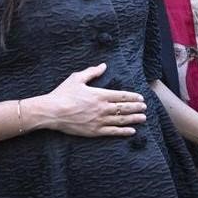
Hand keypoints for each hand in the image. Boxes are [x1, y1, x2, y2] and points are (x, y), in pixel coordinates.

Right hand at [29, 63, 146, 136]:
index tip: (140, 98)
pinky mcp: (94, 131)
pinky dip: (123, 131)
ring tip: (143, 118)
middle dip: (136, 107)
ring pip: (121, 120)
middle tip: (145, 108)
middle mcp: (102, 108)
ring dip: (134, 119)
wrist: (51, 112)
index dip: (133, 97)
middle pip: (124, 108)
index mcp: (99, 94)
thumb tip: (103, 66)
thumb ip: (92, 72)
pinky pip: (112, 132)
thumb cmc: (62, 94)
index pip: (121, 95)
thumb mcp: (76, 78)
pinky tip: (132, 131)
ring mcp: (99, 121)